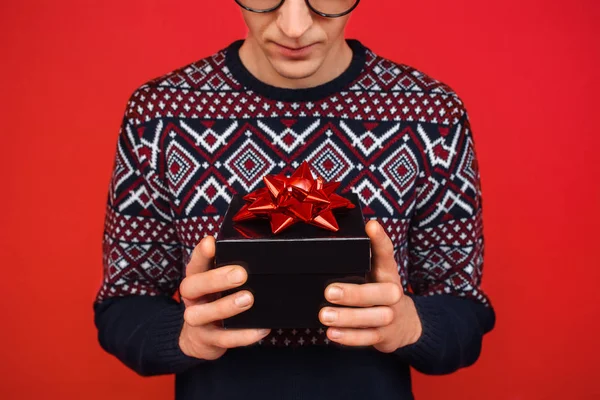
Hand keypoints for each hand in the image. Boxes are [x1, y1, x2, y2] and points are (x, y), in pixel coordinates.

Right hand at [178, 236, 270, 359]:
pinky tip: (261, 329)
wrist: (200, 339)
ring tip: (248, 299)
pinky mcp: (208, 340)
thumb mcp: (218, 285)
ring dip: (225, 306)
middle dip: (216, 279)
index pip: (195, 263)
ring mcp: (197, 321)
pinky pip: (223, 339)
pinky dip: (243, 335)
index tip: (211, 242)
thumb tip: (256, 255)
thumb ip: (230, 270)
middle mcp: (192, 299)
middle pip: (192, 286)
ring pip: (202, 314)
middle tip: (240, 274)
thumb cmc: (215, 302)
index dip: (201, 253)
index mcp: (196, 280)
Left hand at [319, 220, 421, 352]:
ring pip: (372, 318)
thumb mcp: (374, 273)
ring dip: (348, 318)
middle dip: (354, 294)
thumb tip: (328, 240)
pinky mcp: (385, 335)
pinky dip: (350, 337)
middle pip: (380, 292)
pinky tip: (333, 333)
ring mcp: (390, 316)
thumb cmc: (378, 291)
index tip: (371, 226)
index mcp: (387, 272)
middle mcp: (392, 293)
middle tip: (329, 292)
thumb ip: (357, 259)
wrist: (405, 324)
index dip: (380, 240)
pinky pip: (367, 338)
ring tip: (325, 315)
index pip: (386, 253)